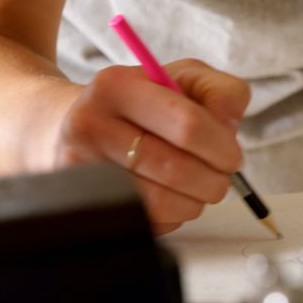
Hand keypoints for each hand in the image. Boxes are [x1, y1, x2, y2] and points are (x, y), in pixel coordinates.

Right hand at [55, 59, 249, 234]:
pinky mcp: (85, 204)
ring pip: (163, 203)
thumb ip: (220, 92)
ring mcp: (81, 169)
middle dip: (214, 180)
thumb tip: (230, 124)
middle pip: (178, 170)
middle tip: (221, 177)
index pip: (188, 125)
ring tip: (197, 187)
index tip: (232, 156)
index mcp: (118, 86)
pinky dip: (172, 216)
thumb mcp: (182, 80)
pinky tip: (169, 195)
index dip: (222, 147)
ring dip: (195, 202)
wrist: (70, 126)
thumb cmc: (140, 104)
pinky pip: (148, 223)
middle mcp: (90, 125)